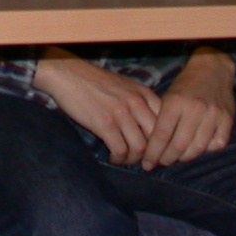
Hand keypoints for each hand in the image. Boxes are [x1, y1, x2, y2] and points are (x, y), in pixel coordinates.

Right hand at [34, 50, 160, 163]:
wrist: (69, 74)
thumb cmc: (95, 81)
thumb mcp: (125, 86)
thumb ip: (140, 101)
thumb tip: (150, 124)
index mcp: (144, 93)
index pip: (166, 121)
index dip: (163, 140)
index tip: (156, 150)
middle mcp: (136, 103)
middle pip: (156, 138)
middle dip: (152, 154)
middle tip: (143, 161)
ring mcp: (121, 113)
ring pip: (139, 147)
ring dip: (133, 159)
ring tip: (125, 160)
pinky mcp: (105, 124)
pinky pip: (120, 150)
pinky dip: (119, 159)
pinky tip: (113, 158)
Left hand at [141, 47, 235, 170]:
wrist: (212, 69)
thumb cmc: (185, 85)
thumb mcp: (168, 97)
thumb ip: (161, 121)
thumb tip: (151, 149)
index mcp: (175, 102)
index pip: (161, 135)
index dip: (153, 153)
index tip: (146, 164)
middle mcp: (195, 109)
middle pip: (179, 146)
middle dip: (166, 159)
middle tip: (161, 162)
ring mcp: (213, 114)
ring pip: (197, 148)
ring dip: (184, 157)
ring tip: (177, 157)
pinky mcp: (227, 119)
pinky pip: (216, 145)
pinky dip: (206, 150)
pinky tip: (197, 147)